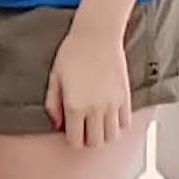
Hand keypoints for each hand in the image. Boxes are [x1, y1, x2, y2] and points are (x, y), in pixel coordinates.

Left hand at [44, 21, 133, 147]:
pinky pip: (125, 123)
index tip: (70, 132)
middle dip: (87, 140)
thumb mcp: (54, 78)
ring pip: (112, 137)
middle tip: (83, 130)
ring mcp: (112, 105)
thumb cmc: (72, 53)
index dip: (72, 139)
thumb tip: (57, 124)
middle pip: (95, 143)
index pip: (76, 141)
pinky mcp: (125, 98)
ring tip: (96, 125)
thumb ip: (53, 104)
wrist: (96, 36)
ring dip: (103, 135)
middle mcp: (95, 109)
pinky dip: (117, 125)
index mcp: (74, 106)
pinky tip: (109, 116)